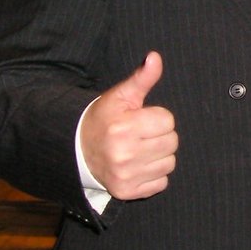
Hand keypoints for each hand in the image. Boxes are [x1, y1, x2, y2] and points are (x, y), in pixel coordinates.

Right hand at [80, 51, 177, 200]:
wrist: (78, 150)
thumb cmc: (104, 119)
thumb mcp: (121, 96)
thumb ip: (142, 78)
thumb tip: (155, 57)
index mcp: (122, 128)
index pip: (167, 120)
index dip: (157, 117)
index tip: (142, 119)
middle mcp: (124, 154)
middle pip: (172, 142)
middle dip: (160, 135)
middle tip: (141, 134)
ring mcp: (125, 176)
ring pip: (169, 163)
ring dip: (159, 156)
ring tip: (140, 149)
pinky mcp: (127, 192)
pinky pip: (162, 183)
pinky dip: (154, 175)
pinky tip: (138, 166)